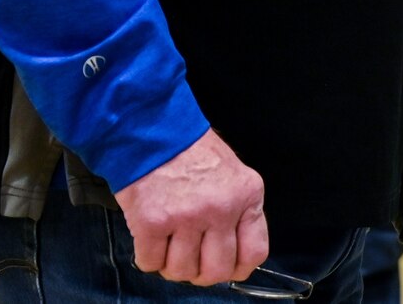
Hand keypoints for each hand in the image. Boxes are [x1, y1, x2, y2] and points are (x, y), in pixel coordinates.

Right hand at [114, 129, 267, 285]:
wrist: (154, 130)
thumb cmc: (192, 153)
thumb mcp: (234, 175)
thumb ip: (239, 212)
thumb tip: (236, 255)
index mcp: (246, 196)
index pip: (254, 253)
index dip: (237, 268)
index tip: (226, 268)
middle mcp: (220, 209)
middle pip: (217, 271)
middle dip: (202, 273)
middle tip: (192, 259)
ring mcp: (186, 217)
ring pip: (181, 272)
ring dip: (172, 264)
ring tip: (169, 243)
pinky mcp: (152, 222)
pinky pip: (151, 263)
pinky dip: (148, 258)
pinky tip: (151, 238)